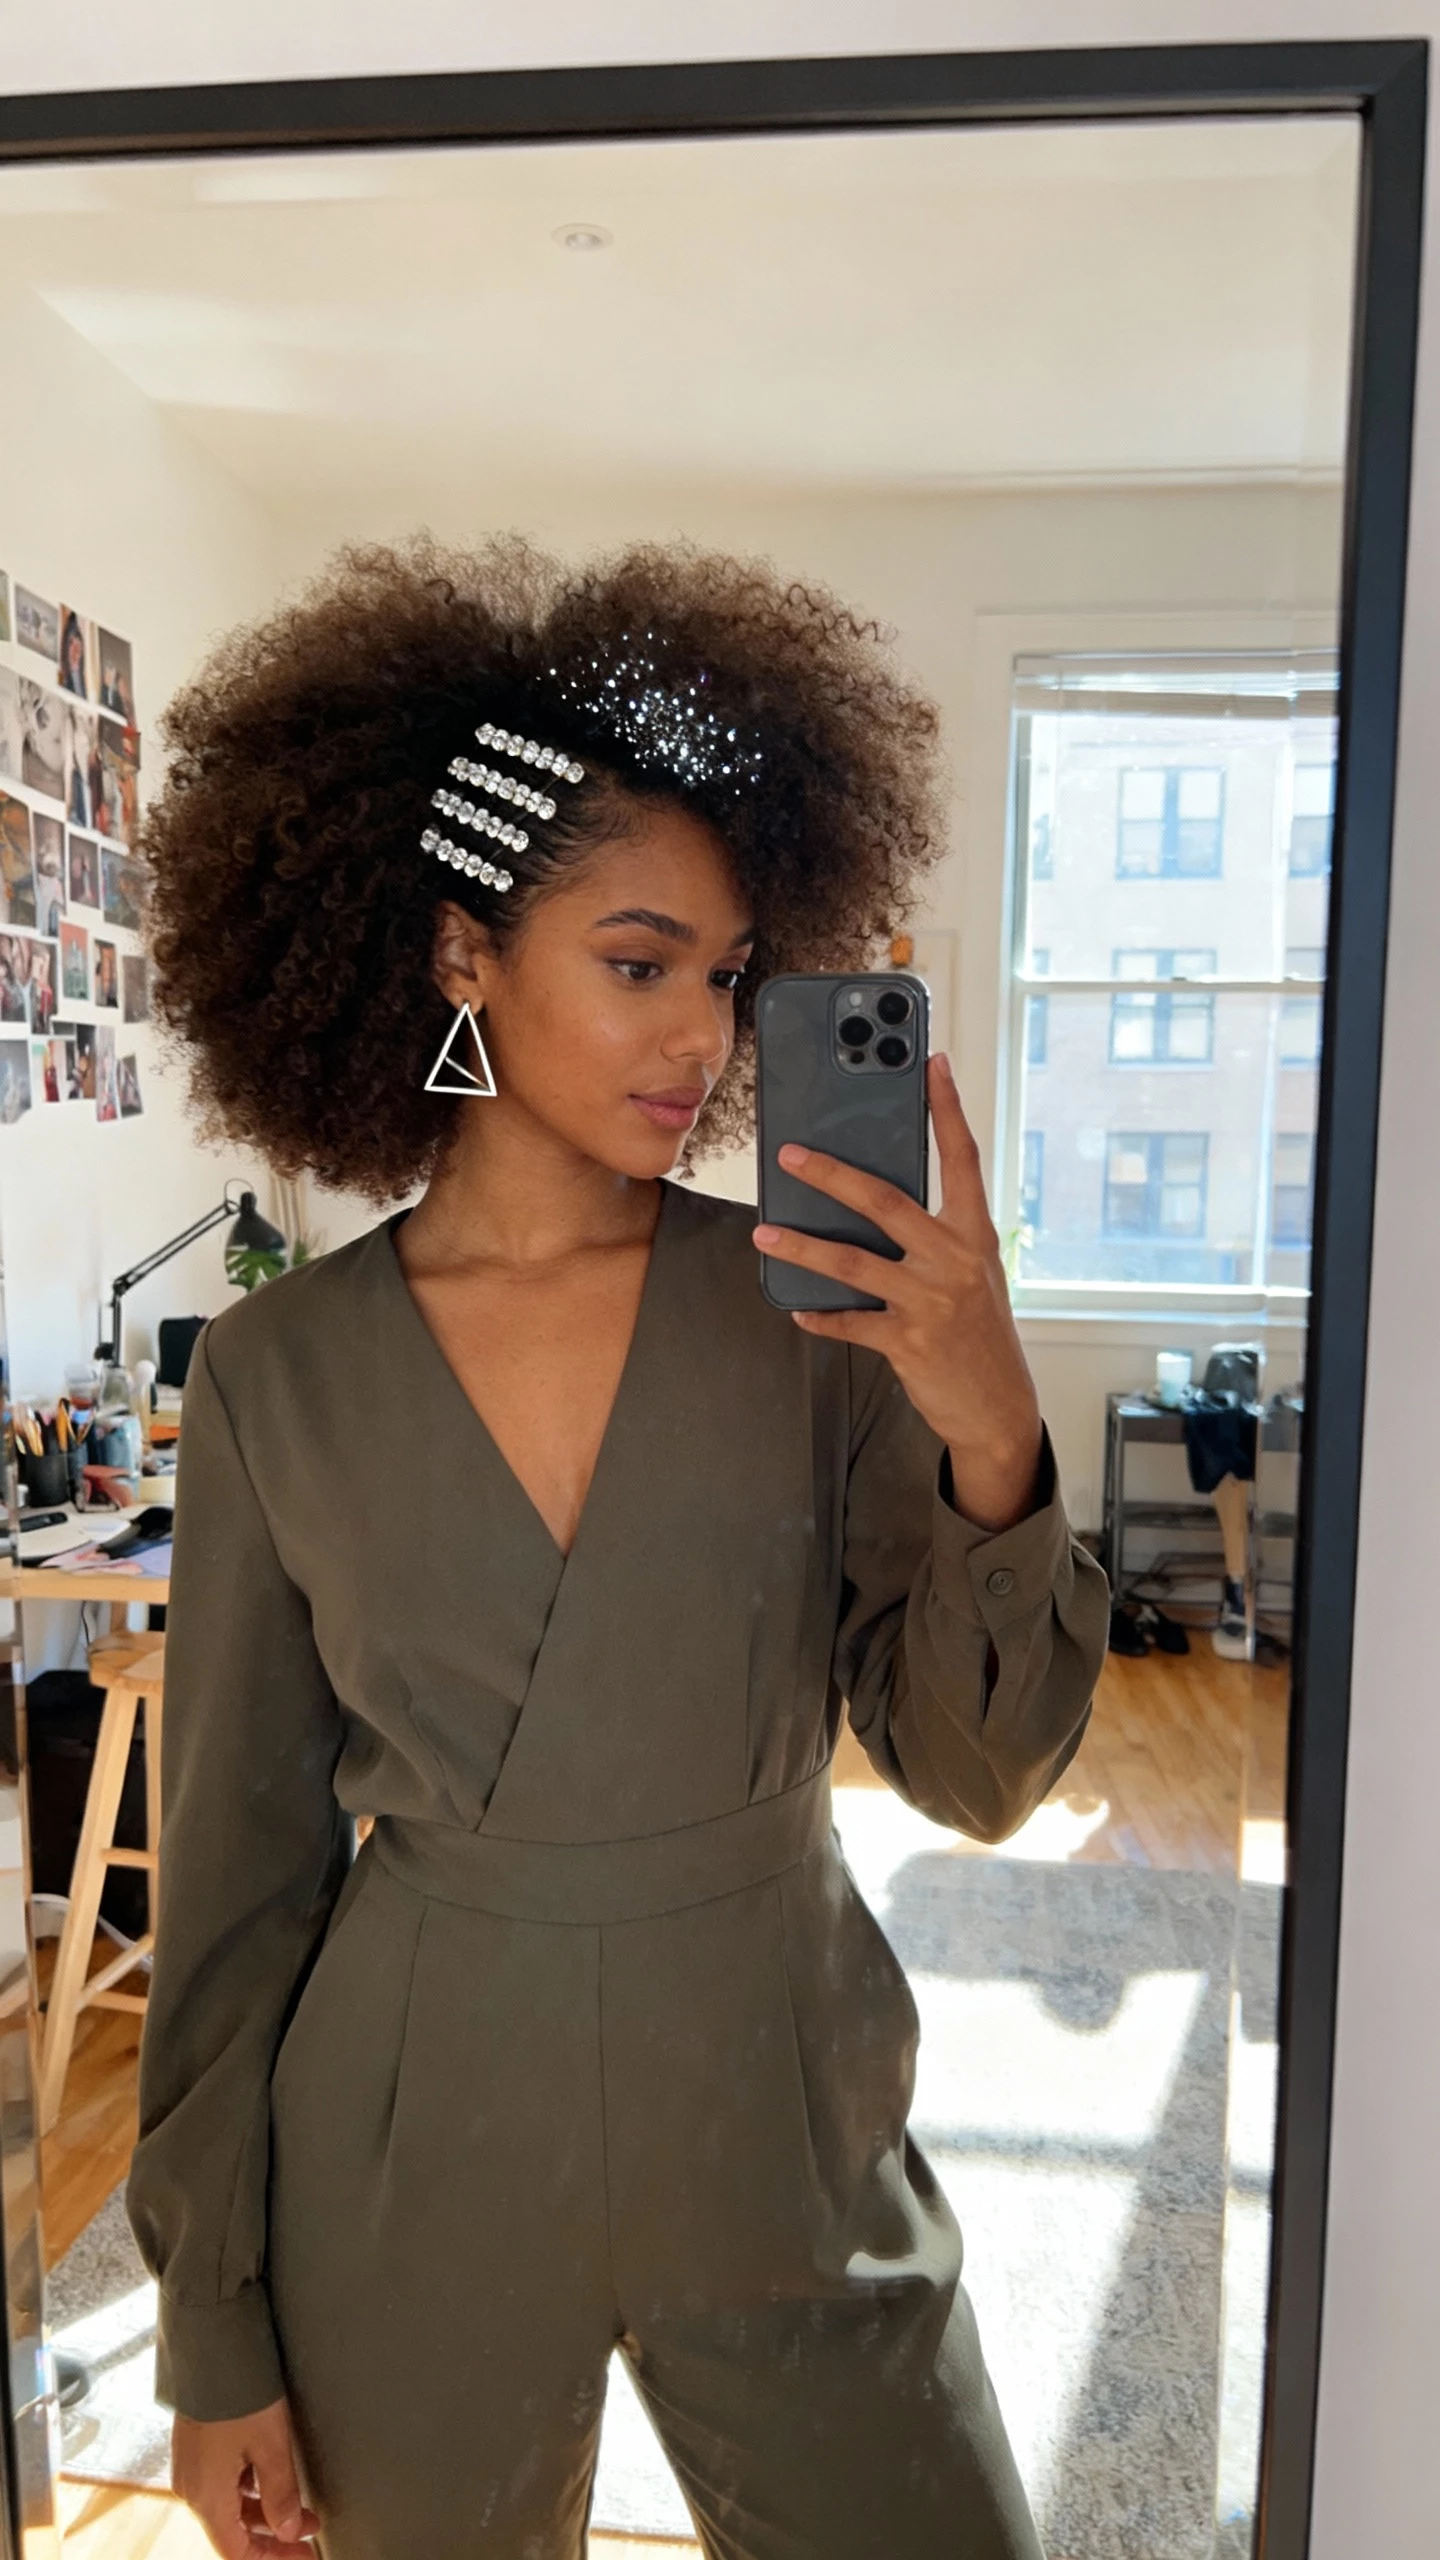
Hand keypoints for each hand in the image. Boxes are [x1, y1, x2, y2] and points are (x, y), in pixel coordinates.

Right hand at [171, 2398, 319, 2556]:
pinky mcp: (195, 2446)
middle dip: (273, 2536)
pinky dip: (249, 2490)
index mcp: (206, 2496)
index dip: (271, 2559)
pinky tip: (273, 2480)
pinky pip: (222, 2483)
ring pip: (229, 2505)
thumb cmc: (239, 2391)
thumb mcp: (271, 2444)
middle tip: (309, 2533)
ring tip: (301, 2508)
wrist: (209, 2343)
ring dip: (264, 2511)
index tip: (303, 2556)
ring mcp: (190, 2465)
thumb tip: (288, 2531)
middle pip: (233, 2530)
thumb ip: (280, 2493)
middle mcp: (191, 2486)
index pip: (236, 2551)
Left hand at [753, 1053, 1042, 1531]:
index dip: (947, 1108)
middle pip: (886, 1202)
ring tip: (764, 1235)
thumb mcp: (971, 1273)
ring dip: (802, 1247)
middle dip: (832, 1174)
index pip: (962, 1158)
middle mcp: (955, 1259)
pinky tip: (797, 1307)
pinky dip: (820, 1315)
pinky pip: (850, 1322)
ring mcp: (932, 1301)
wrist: (998, 1406)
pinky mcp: (909, 1342)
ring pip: (853, 1263)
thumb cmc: (979, 1331)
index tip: (931, 1063)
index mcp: (975, 1234)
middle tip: (790, 1154)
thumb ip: (934, 1235)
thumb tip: (870, 1201)